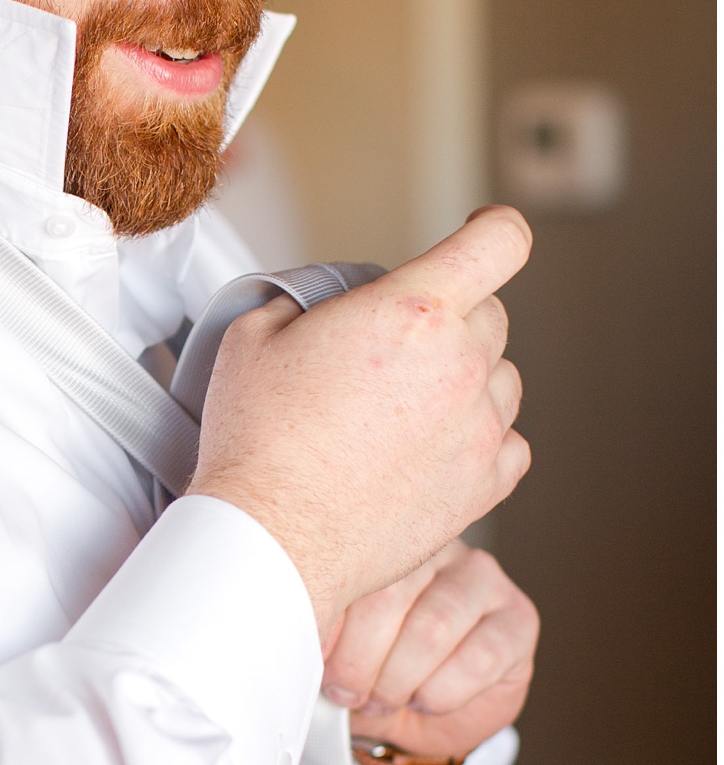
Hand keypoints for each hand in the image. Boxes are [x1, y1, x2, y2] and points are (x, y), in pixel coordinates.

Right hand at [190, 206, 532, 632]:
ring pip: (502, 379)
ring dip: (466, 380)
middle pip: (492, 314)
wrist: (271, 537)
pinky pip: (508, 443)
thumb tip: (324, 306)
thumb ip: (306, 301)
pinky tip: (433, 447)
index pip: (500, 241)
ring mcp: (480, 429)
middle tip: (397, 348)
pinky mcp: (483, 486)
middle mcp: (460, 364)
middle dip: (451, 318)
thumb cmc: (259, 443)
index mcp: (414, 310)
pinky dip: (479, 439)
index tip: (480, 233)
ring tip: (406, 407)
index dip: (492, 227)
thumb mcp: (256, 336)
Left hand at [321, 541, 538, 762]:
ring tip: (383, 700)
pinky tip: (425, 700)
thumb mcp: (332, 651)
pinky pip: (478, 658)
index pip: (347, 566)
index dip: (327, 621)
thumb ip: (319, 631)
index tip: (313, 660)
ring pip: (431, 628)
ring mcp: (482, 579)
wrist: (419, 720)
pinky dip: (440, 693)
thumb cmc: (372, 674)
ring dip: (398, 681)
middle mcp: (437, 549)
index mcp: (382, 544)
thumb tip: (295, 632)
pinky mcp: (518, 619)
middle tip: (349, 693)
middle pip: (389, 595)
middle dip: (360, 661)